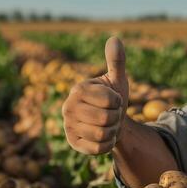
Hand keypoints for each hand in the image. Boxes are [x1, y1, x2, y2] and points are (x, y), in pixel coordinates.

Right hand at [62, 37, 129, 154]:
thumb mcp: (117, 80)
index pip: (110, 100)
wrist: (110, 122)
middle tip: (111, 114)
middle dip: (115, 118)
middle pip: (106, 119)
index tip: (113, 100)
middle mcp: (68, 107)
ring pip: (103, 134)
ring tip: (107, 125)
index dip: (118, 102)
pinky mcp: (73, 144)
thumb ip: (116, 61)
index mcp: (78, 89)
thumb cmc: (113, 99)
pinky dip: (108, 144)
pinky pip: (99, 148)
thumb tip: (114, 39)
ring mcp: (68, 126)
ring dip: (112, 131)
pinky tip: (103, 137)